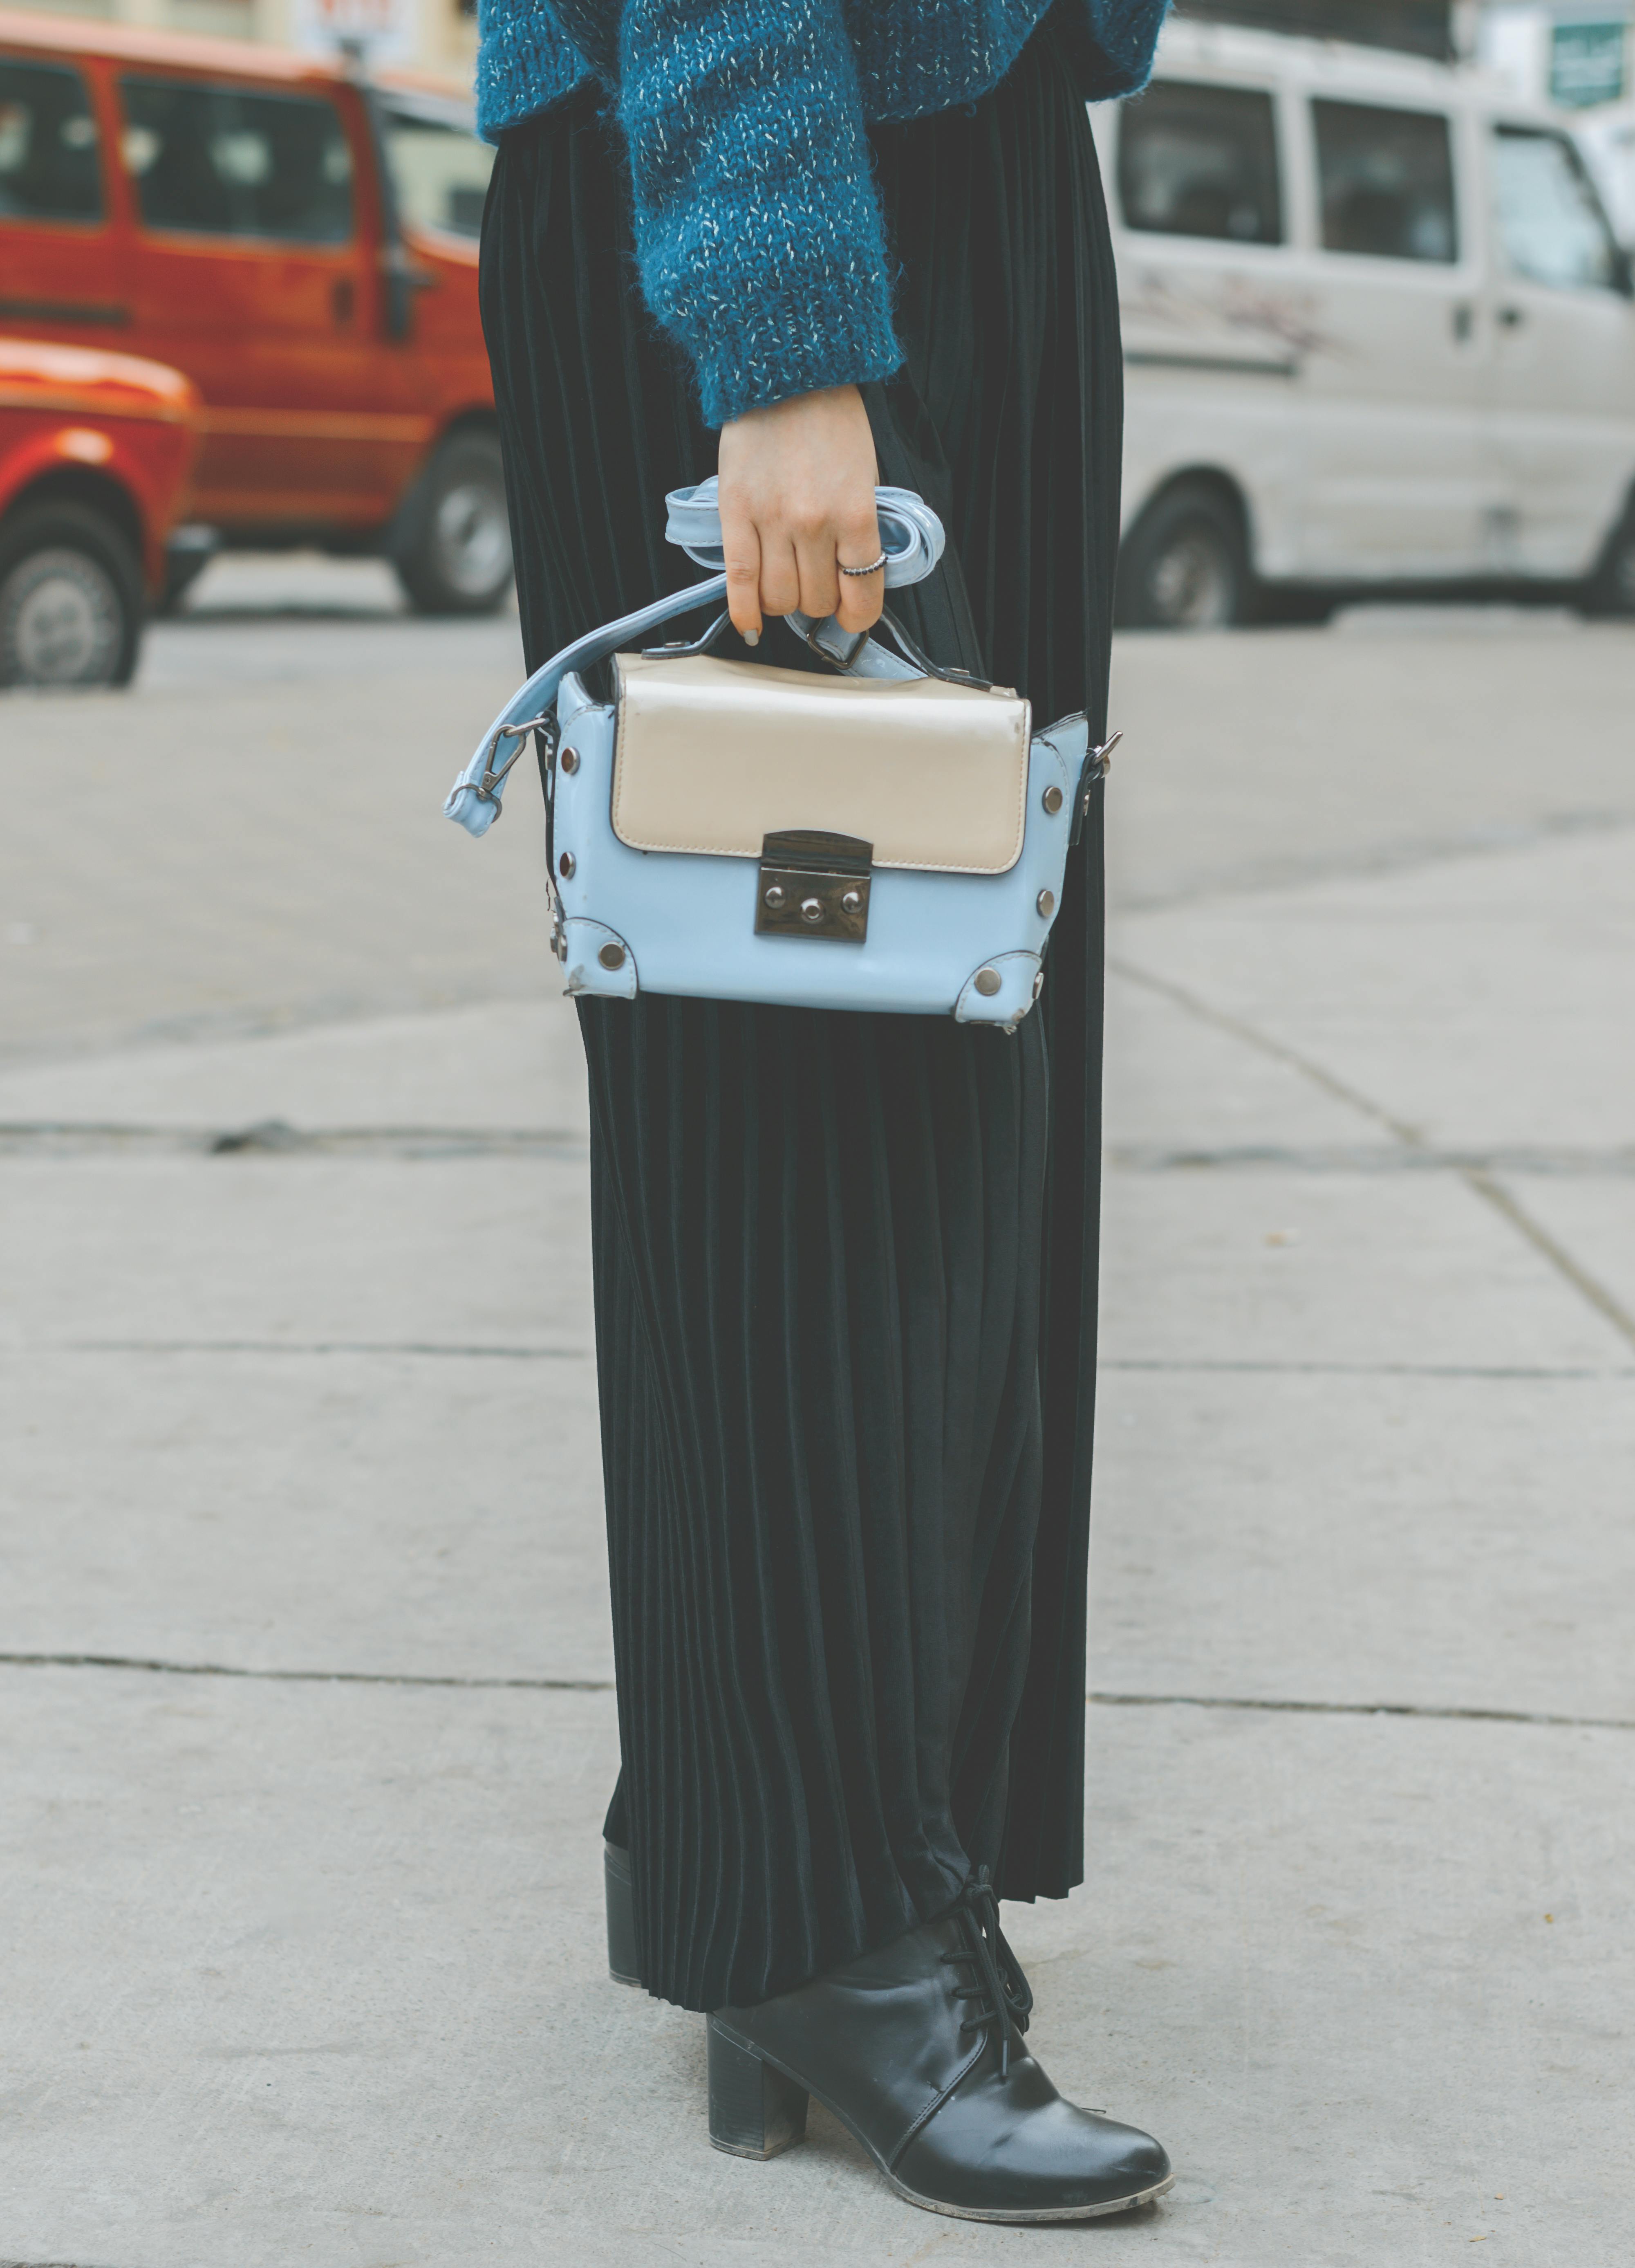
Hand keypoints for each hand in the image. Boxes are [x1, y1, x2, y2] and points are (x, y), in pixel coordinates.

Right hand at [716, 385, 883, 645]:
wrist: (787, 371)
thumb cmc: (830, 420)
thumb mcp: (863, 476)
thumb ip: (857, 530)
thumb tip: (846, 580)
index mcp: (856, 515)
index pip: (862, 595)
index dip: (857, 616)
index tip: (851, 616)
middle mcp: (815, 525)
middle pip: (815, 601)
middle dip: (817, 600)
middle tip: (814, 580)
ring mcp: (773, 522)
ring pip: (779, 599)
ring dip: (783, 601)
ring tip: (783, 580)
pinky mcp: (736, 513)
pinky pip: (740, 581)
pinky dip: (745, 611)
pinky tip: (750, 624)